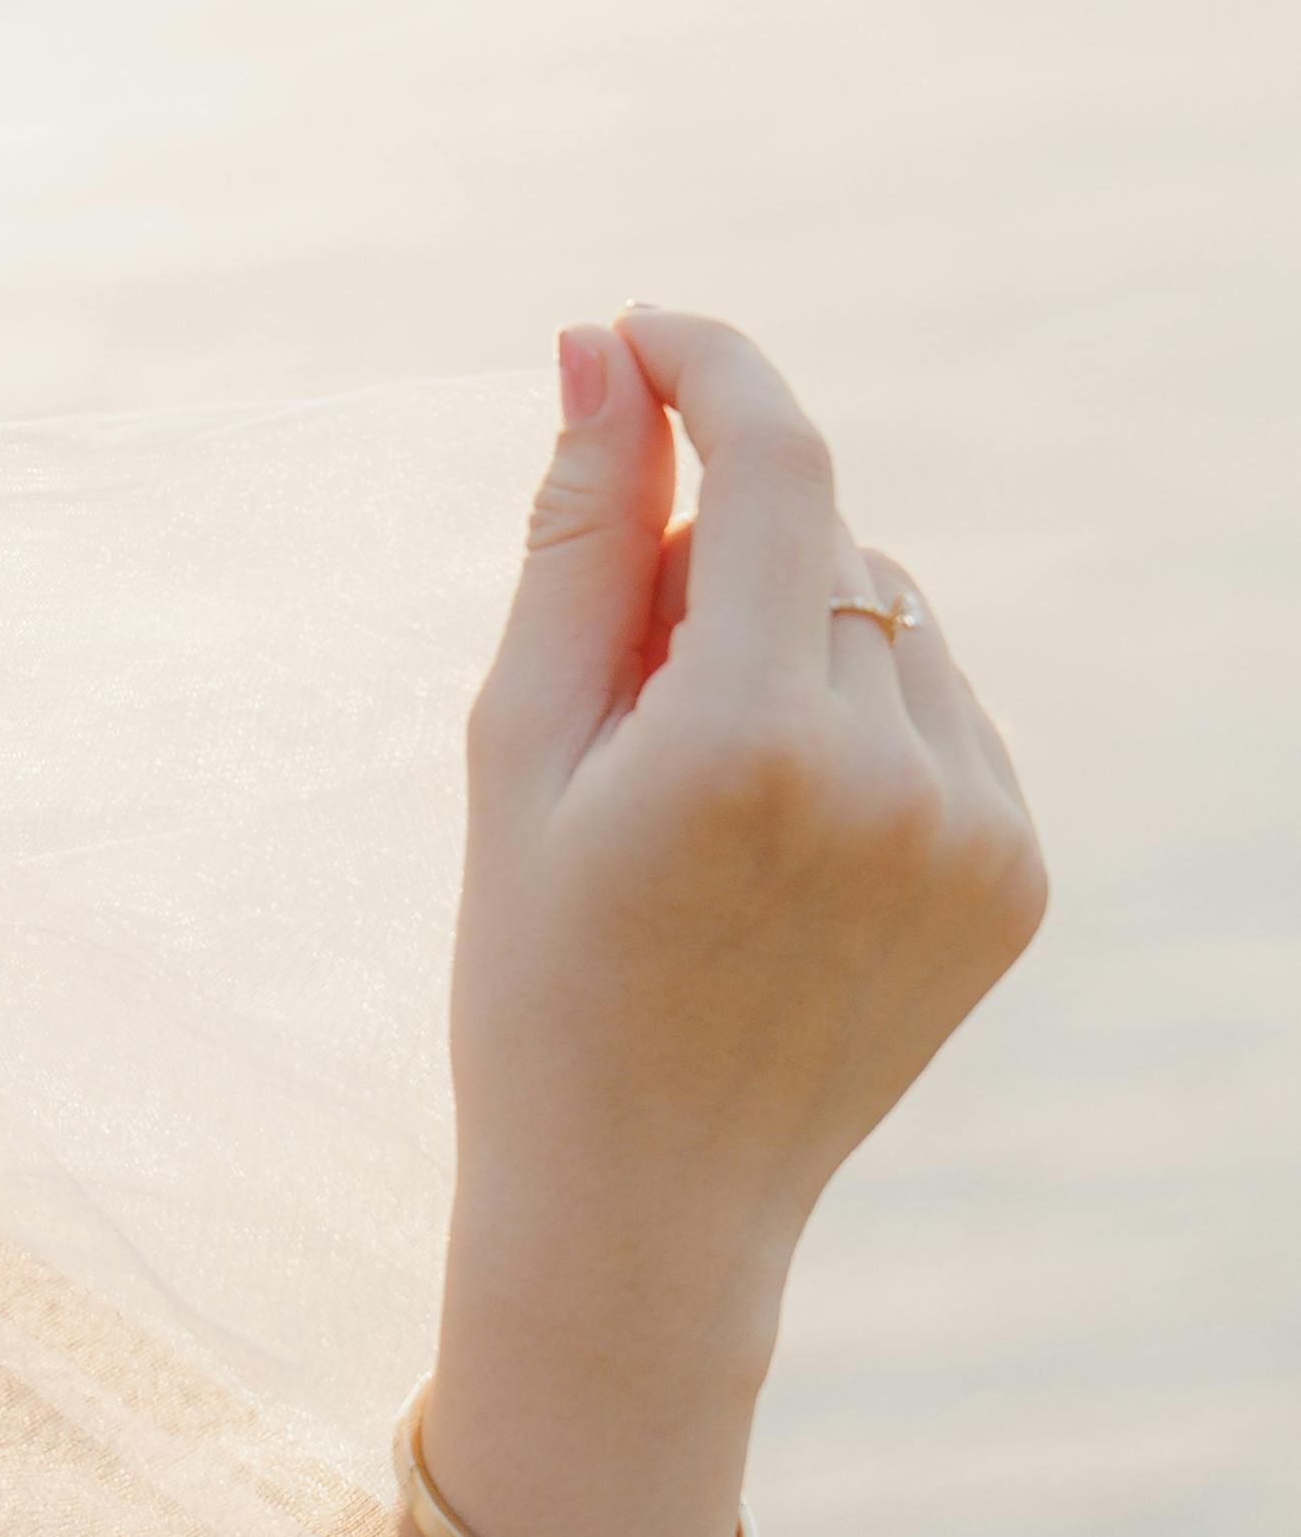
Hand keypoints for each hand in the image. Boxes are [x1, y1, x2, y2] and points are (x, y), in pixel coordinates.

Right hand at [429, 312, 1045, 1536]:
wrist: (645, 1205)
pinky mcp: (1018, 874)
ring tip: (697, 785)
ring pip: (891, 617)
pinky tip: (779, 838)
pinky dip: (860, 721)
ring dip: (795, 632)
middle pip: (824, 540)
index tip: (643, 331)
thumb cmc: (538, 970)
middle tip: (613, 661)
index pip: (775, 466)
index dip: (711, 368)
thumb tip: (600, 350)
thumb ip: (574, 536)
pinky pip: (943, 712)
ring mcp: (977, 832)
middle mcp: (895, 776)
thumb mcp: (518, 744)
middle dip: (719, 542)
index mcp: (750, 740)